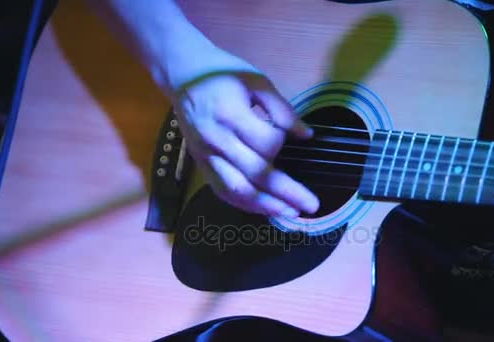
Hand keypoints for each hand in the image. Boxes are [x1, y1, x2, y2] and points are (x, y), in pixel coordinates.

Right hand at [172, 53, 319, 217]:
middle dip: (286, 192)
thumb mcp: (257, 81)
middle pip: (255, 174)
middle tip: (311, 205)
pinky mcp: (200, 164)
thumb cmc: (223, 73)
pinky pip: (222, 190)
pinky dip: (244, 203)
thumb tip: (306, 135)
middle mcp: (216, 140)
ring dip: (266, 205)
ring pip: (237, 190)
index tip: (298, 142)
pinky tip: (264, 209)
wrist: (182, 74)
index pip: (266, 144)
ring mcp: (205, 155)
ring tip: (290, 212)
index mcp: (231, 115)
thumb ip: (282, 110)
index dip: (285, 146)